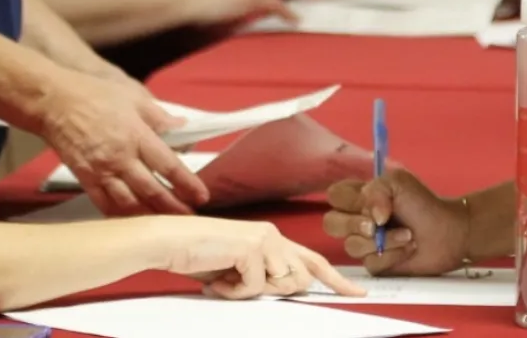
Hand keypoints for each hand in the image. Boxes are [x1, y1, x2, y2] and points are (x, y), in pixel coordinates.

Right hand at [40, 73, 210, 214]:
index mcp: (137, 136)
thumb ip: (159, 116)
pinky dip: (120, 217)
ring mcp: (101, 171)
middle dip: (174, 208)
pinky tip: (133, 224)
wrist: (54, 103)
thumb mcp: (132, 97)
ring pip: (130, 204)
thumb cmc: (94, 95)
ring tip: (167, 226)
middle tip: (190, 219)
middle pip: (152, 190)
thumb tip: (181, 127)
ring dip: (150, 217)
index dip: (187, 183)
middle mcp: (121, 158)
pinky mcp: (85, 179)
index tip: (202, 196)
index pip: (168, 165)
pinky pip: (105, 204)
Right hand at [159, 218, 365, 298]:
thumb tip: (288, 291)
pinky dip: (234, 292)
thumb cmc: (199, 256)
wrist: (169, 242)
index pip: (314, 260)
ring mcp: (265, 239)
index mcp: (273, 238)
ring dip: (252, 292)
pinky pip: (256, 288)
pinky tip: (216, 280)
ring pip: (283, 284)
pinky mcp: (251, 248)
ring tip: (225, 281)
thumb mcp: (239, 270)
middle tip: (239, 287)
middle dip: (275, 292)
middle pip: (302, 279)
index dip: (337, 279)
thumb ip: (265, 277)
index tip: (357, 291)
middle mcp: (274, 235)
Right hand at [322, 169, 470, 276]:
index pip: (333, 196)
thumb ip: (376, 190)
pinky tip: (408, 248)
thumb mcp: (398, 183)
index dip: (345, 201)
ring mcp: (364, 244)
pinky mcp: (376, 264)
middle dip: (355, 224)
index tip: (365, 202)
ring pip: (351, 245)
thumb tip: (371, 218)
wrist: (448, 232)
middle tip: (380, 223)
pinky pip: (370, 263)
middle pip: (331, 223)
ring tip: (407, 234)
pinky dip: (392, 255)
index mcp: (359, 197)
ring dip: (384, 240)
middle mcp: (357, 220)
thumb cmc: (423, 204)